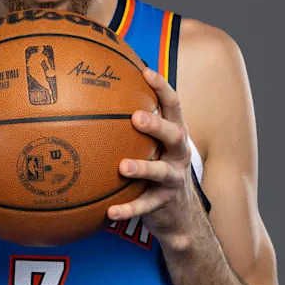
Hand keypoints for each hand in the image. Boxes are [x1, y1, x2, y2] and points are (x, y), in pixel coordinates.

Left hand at [107, 68, 198, 241]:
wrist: (179, 212)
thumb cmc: (158, 164)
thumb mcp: (155, 142)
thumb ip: (139, 120)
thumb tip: (104, 91)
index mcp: (175, 133)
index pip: (173, 106)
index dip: (162, 88)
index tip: (146, 72)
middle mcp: (179, 153)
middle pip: (174, 135)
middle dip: (157, 125)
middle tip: (137, 117)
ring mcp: (173, 178)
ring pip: (162, 172)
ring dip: (143, 168)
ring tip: (123, 167)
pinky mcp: (163, 202)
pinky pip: (145, 205)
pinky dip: (128, 209)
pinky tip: (109, 212)